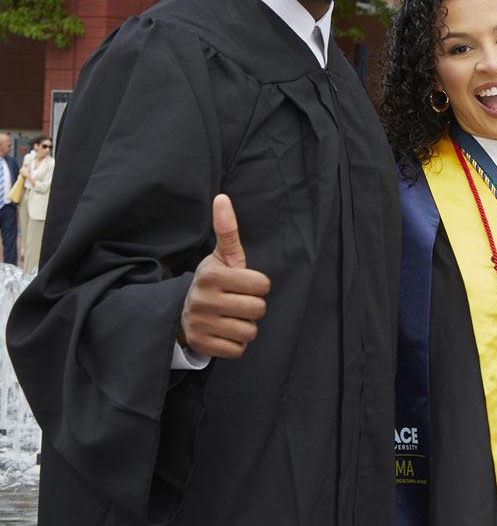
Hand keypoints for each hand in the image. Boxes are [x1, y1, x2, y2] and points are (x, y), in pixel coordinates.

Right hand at [179, 195, 271, 358]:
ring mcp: (200, 324)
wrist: (181, 312)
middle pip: (258, 309)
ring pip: (250, 331)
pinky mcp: (201, 345)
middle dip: (253, 307)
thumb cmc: (213, 282)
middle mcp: (203, 300)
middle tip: (237, 302)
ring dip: (245, 326)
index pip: (263, 285)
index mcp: (212, 276)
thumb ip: (228, 230)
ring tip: (230, 317)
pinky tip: (224, 332)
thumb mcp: (221, 257)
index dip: (258, 286)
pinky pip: (238, 350)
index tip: (244, 285)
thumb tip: (222, 197)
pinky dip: (236, 343)